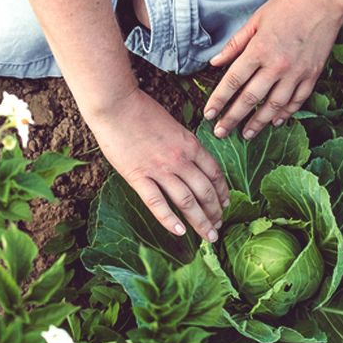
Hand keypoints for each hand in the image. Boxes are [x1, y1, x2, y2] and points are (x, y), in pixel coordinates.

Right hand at [87, 88, 230, 241]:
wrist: (117, 105)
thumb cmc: (142, 111)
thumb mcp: (173, 126)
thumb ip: (183, 146)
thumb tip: (190, 163)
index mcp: (190, 145)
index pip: (214, 173)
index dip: (223, 192)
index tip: (225, 205)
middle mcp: (180, 159)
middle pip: (205, 191)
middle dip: (215, 212)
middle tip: (218, 228)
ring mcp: (160, 169)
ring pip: (187, 201)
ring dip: (200, 221)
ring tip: (208, 237)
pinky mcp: (138, 176)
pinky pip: (157, 202)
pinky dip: (169, 219)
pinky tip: (179, 232)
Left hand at [204, 0, 342, 138]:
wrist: (324, 1)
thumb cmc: (287, 6)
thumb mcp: (256, 19)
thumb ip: (235, 44)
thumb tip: (215, 62)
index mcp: (259, 50)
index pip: (233, 81)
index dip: (219, 100)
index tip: (208, 115)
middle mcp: (276, 65)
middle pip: (250, 99)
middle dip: (232, 118)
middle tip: (221, 133)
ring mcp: (296, 73)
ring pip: (274, 106)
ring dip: (258, 122)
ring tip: (246, 134)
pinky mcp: (312, 75)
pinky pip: (297, 101)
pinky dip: (285, 114)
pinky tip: (275, 122)